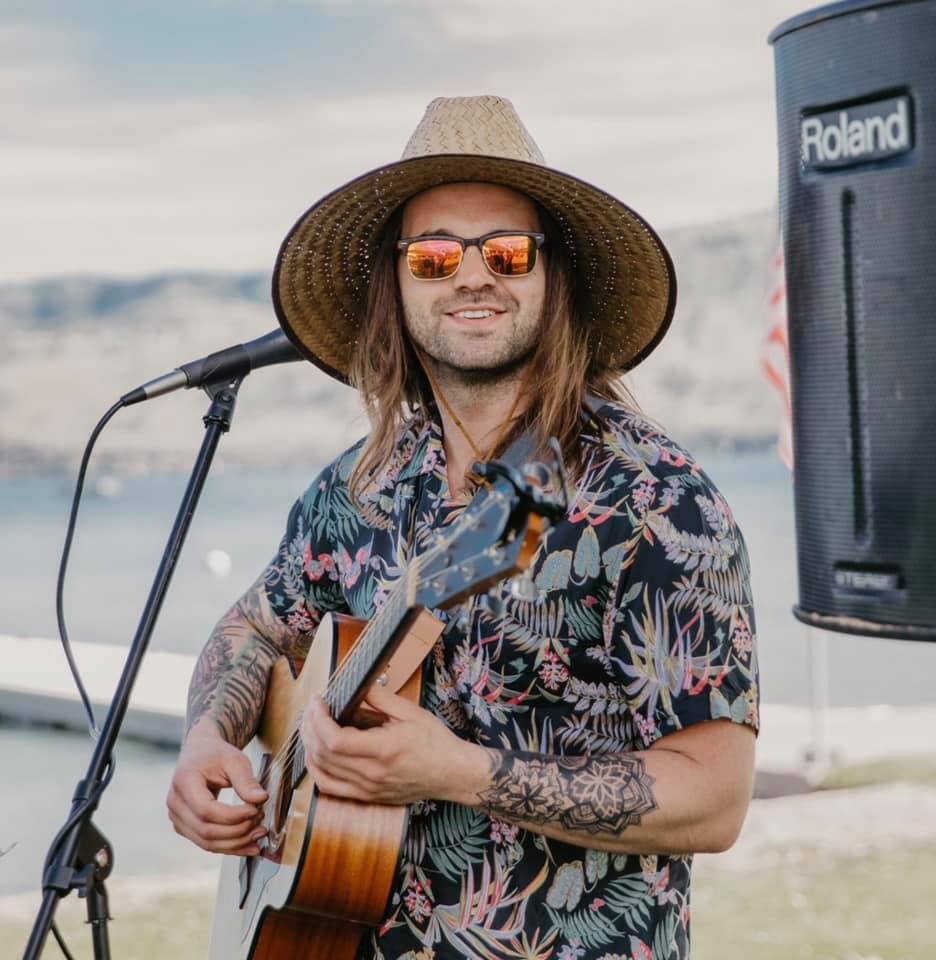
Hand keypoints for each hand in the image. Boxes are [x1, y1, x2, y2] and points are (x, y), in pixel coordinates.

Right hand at [166, 720, 268, 855]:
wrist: (200, 753)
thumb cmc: (216, 754)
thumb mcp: (234, 759)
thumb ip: (246, 780)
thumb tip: (261, 799)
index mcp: (184, 781)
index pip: (206, 810)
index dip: (233, 816)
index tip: (256, 810)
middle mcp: (175, 803)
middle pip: (206, 830)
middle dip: (237, 831)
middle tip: (261, 824)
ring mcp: (177, 817)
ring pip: (206, 842)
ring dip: (235, 843)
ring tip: (259, 835)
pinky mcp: (185, 827)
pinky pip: (206, 843)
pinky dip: (229, 847)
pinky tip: (249, 846)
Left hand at [300, 686, 486, 805]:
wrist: (451, 773)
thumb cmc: (435, 742)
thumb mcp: (410, 712)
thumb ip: (380, 697)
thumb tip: (357, 684)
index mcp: (383, 750)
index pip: (334, 740)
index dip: (318, 719)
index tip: (318, 702)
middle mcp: (371, 773)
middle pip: (323, 754)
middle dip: (310, 728)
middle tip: (312, 709)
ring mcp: (367, 788)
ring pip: (322, 771)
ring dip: (310, 747)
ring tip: (311, 726)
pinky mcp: (367, 796)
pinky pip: (330, 788)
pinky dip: (317, 770)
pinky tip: (316, 754)